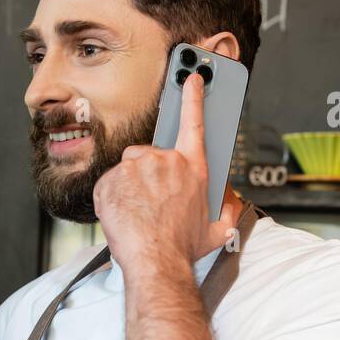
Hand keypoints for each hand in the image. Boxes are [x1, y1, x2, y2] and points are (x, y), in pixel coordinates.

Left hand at [92, 73, 239, 275]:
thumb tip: (229, 203)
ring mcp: (136, 168)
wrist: (155, 262)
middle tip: (152, 204)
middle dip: (149, 176)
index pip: (194, 123)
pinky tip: (124, 216)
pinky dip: (113, 198)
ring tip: (139, 213)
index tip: (192, 77)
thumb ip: (226, 211)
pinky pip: (109, 184)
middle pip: (151, 156)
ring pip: (129, 171)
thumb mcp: (217, 231)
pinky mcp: (113, 179)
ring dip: (131, 187)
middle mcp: (165, 161)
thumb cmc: (182, 249)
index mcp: (193, 168)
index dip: (194, 97)